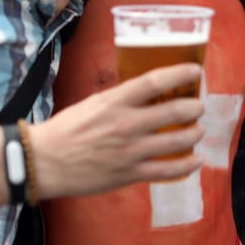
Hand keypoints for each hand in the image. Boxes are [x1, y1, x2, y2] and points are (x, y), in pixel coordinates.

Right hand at [27, 63, 204, 198]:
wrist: (45, 162)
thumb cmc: (68, 129)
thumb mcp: (94, 102)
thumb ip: (122, 98)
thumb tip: (148, 90)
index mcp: (115, 101)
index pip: (155, 81)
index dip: (180, 73)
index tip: (195, 71)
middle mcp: (126, 124)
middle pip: (174, 111)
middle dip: (194, 107)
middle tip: (198, 106)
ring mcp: (130, 151)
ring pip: (177, 141)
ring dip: (194, 134)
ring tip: (199, 130)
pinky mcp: (130, 174)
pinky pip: (167, 170)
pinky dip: (187, 165)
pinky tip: (196, 160)